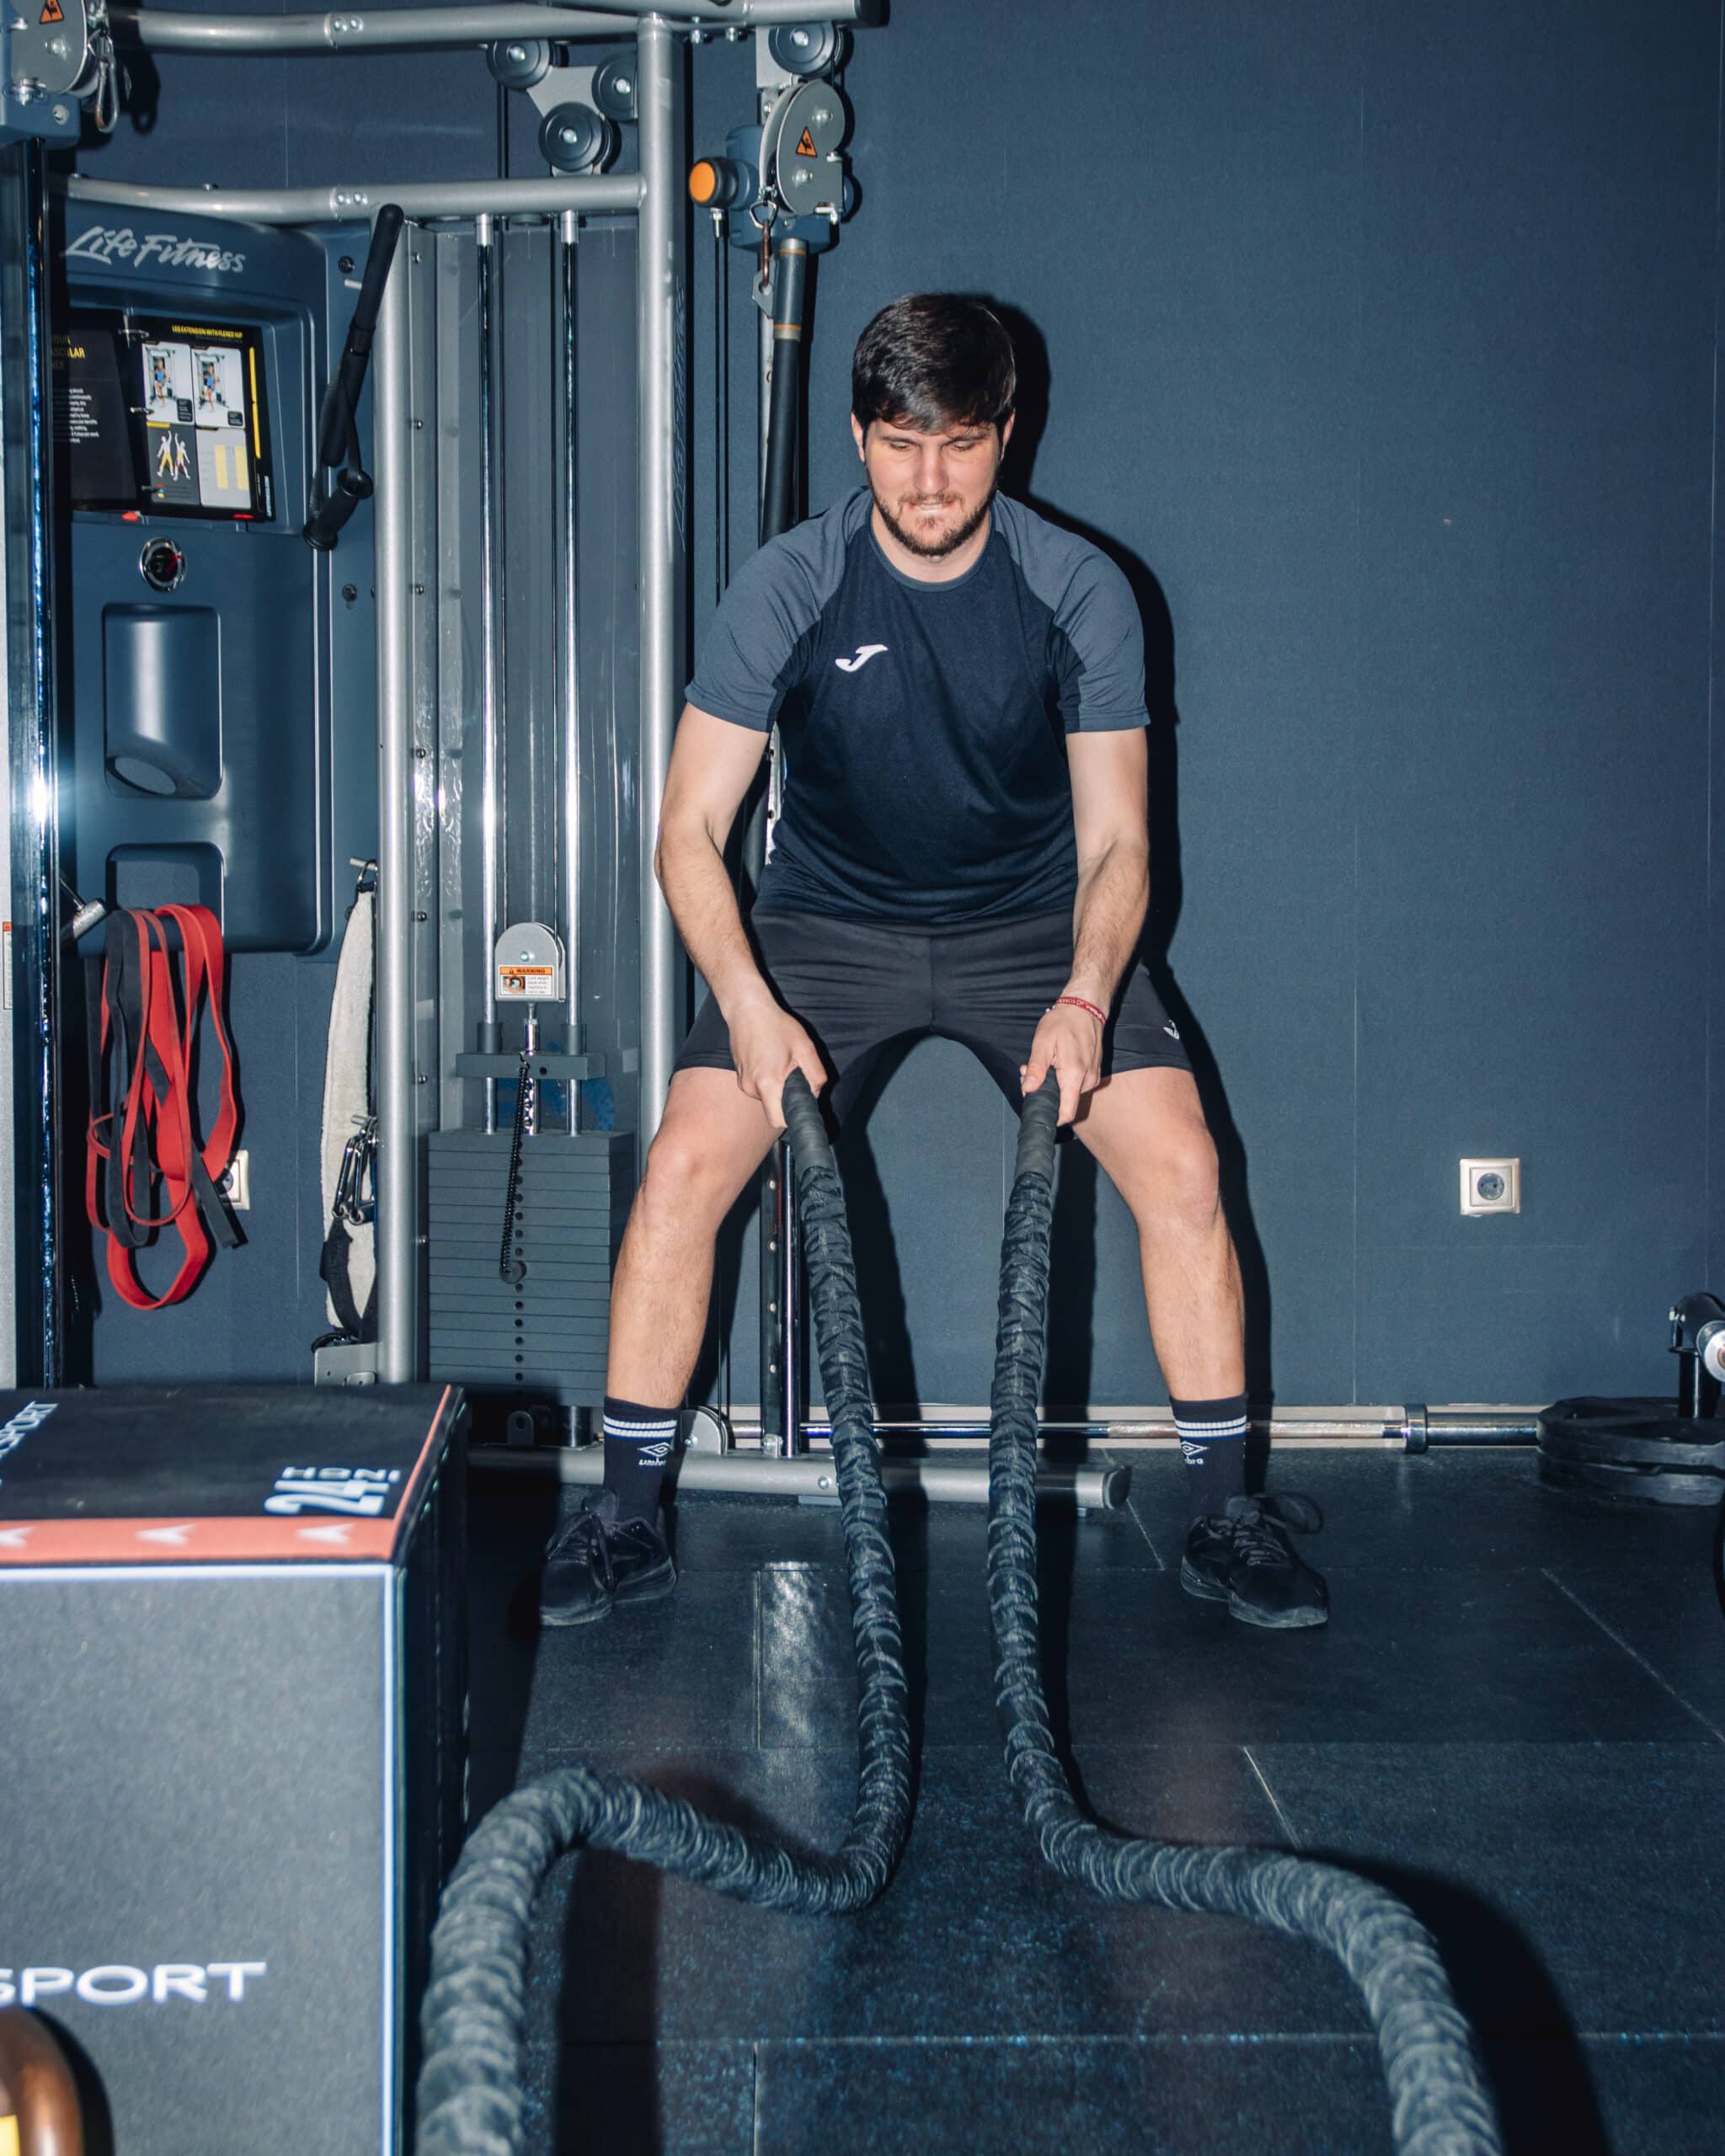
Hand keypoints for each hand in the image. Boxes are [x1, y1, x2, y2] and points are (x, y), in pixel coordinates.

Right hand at [728, 994, 827, 1132]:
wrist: (746, 1008)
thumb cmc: (776, 1026)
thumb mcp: (805, 1048)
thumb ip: (816, 1076)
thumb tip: (816, 1093)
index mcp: (768, 1085)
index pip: (779, 1121)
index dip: (792, 1118)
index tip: (801, 1108)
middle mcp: (751, 1088)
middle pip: (774, 1108)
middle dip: (787, 1097)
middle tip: (794, 1072)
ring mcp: (742, 1082)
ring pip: (767, 1097)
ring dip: (777, 1086)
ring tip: (780, 1061)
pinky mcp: (739, 1076)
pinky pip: (758, 1087)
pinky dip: (768, 1079)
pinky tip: (770, 1058)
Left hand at [1020, 1001, 1103, 1126]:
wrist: (1086, 1008)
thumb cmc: (1064, 1022)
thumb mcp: (1043, 1042)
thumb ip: (1036, 1070)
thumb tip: (1028, 1089)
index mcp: (1074, 1075)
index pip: (1066, 1113)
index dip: (1051, 1118)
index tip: (1038, 1110)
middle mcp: (1087, 1080)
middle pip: (1065, 1103)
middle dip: (1045, 1093)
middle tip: (1030, 1073)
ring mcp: (1092, 1077)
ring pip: (1069, 1094)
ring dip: (1054, 1085)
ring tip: (1044, 1064)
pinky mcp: (1093, 1073)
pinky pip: (1076, 1085)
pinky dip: (1063, 1079)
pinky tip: (1056, 1063)